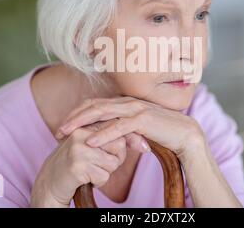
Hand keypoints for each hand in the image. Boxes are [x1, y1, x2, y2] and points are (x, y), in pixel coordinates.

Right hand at [30, 122, 147, 207]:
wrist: (51, 181)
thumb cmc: (77, 162)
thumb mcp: (93, 146)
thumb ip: (111, 137)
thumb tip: (142, 139)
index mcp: (86, 125)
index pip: (116, 126)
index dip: (132, 138)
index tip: (145, 148)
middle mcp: (81, 133)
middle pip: (118, 145)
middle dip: (117, 159)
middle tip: (102, 164)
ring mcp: (78, 149)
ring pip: (112, 162)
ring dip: (107, 172)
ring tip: (92, 170)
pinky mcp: (77, 165)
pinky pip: (103, 176)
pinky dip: (99, 182)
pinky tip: (87, 179)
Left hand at [55, 96, 204, 157]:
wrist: (186, 134)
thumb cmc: (162, 132)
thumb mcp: (138, 129)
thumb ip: (123, 128)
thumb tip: (109, 134)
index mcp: (125, 102)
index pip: (96, 104)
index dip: (78, 113)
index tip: (65, 125)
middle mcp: (128, 102)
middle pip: (94, 106)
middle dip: (74, 117)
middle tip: (58, 129)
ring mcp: (135, 108)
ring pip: (102, 113)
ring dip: (82, 123)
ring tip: (66, 133)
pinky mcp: (143, 119)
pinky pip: (118, 127)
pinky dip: (103, 134)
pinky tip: (90, 140)